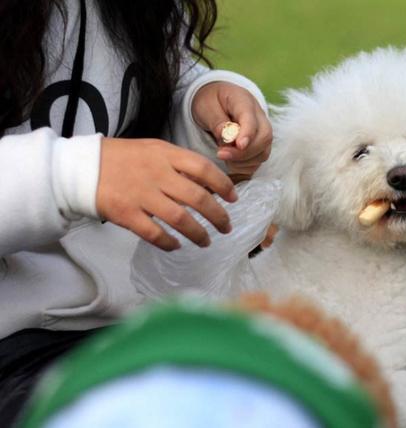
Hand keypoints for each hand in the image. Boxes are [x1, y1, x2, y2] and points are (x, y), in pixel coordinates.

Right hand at [96, 137, 236, 250]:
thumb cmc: (121, 159)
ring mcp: (141, 195)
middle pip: (198, 198)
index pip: (204, 168)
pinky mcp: (127, 214)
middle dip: (218, 216)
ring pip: (180, 219)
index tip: (233, 199)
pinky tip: (176, 246)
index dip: (223, 185)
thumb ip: (178, 164)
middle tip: (226, 227)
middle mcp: (157, 174)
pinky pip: (155, 233)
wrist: (80, 167)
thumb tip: (207, 186)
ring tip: (206, 241)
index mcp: (165, 154)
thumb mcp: (153, 150)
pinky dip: (169, 242)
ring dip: (198, 233)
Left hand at [192, 82, 271, 180]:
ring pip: (263, 153)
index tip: (239, 146)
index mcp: (244, 101)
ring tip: (222, 155)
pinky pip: (257, 162)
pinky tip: (230, 161)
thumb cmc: (209, 102)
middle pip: (264, 137)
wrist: (214, 102)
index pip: (252, 119)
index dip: (248, 134)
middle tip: (221, 154)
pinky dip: (244, 167)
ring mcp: (261, 132)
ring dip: (243, 161)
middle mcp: (259, 116)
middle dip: (244, 152)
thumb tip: (229, 139)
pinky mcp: (259, 146)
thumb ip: (217, 122)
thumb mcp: (206, 106)